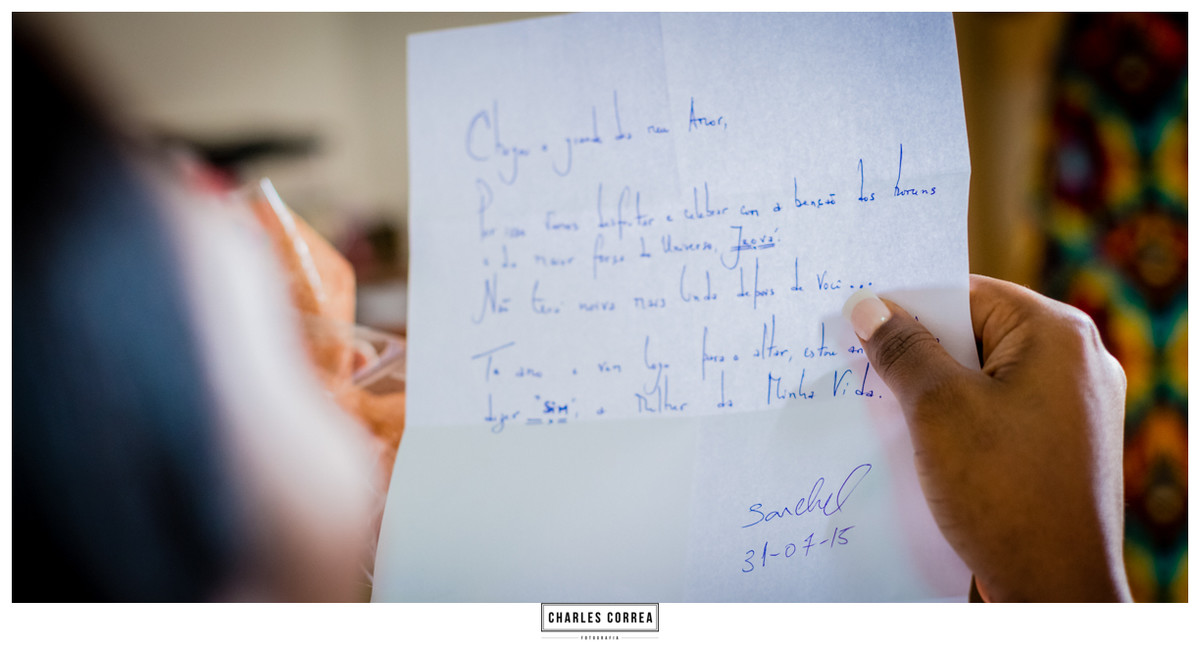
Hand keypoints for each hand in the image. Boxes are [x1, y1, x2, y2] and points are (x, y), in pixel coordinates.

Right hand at [842, 275, 1131, 601]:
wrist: (1055, 587)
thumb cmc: (1004, 491)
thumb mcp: (938, 409)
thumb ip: (902, 350)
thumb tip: (868, 307)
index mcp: (1059, 335)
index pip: (968, 295)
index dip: (910, 306)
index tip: (862, 322)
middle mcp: (1077, 364)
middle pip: (977, 334)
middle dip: (921, 353)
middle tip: (867, 366)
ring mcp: (1074, 409)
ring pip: (985, 378)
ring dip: (936, 392)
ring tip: (892, 410)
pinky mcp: (1061, 447)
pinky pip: (1000, 413)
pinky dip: (960, 421)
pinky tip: (924, 444)